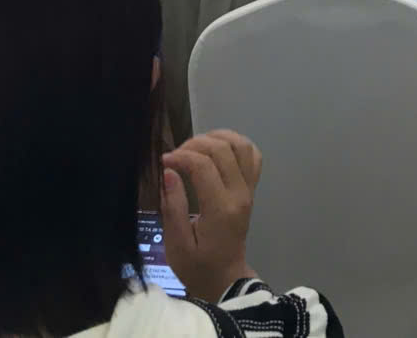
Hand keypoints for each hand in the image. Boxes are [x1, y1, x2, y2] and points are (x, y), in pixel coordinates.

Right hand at [161, 130, 261, 301]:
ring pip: (242, 145)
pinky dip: (236, 144)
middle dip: (195, 144)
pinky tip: (217, 150)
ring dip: (217, 138)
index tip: (163, 161)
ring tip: (194, 147)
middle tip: (176, 155)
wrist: (225, 278)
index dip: (181, 156)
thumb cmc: (197, 266)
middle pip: (223, 149)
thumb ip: (173, 207)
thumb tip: (168, 172)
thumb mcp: (177, 245)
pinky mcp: (251, 188)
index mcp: (220, 209)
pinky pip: (252, 155)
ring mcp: (249, 189)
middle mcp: (240, 194)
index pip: (203, 166)